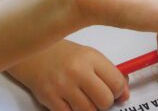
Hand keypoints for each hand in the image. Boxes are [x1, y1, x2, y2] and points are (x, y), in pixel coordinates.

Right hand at [7, 39, 127, 110]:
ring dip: (90, 109)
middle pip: (105, 100)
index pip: (116, 82)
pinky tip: (71, 102)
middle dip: (105, 103)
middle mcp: (77, 70)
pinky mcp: (50, 98)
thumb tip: (125, 93)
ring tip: (83, 99)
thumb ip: (107, 72)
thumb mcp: (87, 55)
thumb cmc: (63, 55)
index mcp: (90, 57)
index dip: (120, 91)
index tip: (116, 93)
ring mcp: (63, 86)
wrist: (32, 53)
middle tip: (98, 97)